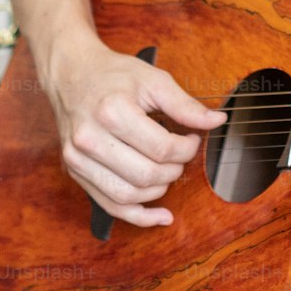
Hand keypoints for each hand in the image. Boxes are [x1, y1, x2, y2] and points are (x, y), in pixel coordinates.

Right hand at [47, 38, 225, 227]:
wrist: (72, 74)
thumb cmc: (115, 75)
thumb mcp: (154, 80)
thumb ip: (186, 105)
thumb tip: (218, 121)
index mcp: (112, 112)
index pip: (162, 149)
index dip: (188, 149)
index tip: (192, 139)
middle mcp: (90, 139)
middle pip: (146, 175)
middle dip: (174, 170)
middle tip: (181, 155)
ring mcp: (78, 159)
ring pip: (128, 195)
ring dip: (159, 191)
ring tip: (168, 172)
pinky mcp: (74, 172)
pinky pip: (109, 205)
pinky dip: (138, 216)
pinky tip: (161, 216)